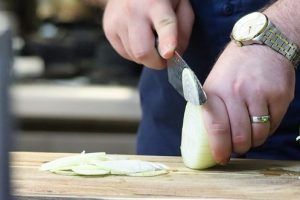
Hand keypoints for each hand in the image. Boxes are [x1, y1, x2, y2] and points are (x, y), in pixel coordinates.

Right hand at [102, 0, 193, 67]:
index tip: (168, 53)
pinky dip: (135, 52)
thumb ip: (183, 32)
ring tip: (149, 38)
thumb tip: (173, 57)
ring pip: (134, 56)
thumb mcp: (180, 6)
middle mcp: (133, 11)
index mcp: (156, 3)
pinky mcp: (108, 29)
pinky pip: (125, 54)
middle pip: (142, 51)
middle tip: (163, 58)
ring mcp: (117, 21)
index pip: (164, 23)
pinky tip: (138, 37)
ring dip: (146, 56)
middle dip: (156, 62)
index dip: (167, 40)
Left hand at [202, 43, 294, 163]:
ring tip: (250, 134)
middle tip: (237, 147)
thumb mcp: (214, 83)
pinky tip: (262, 121)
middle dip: (238, 148)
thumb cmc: (233, 68)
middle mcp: (235, 92)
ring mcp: (259, 93)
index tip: (221, 158)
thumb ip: (212, 108)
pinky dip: (268, 130)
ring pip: (258, 134)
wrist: (262, 44)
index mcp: (214, 91)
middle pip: (239, 136)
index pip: (216, 126)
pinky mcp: (279, 94)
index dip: (219, 147)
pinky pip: (274, 125)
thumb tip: (213, 138)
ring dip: (254, 141)